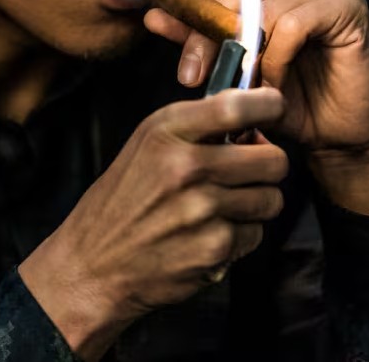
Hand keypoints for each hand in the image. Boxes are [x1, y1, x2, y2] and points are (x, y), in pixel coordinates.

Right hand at [20, 88, 287, 360]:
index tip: (275, 108)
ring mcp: (202, 210)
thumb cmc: (124, 198)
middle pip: (272, 159)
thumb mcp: (148, 142)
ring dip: (257, 204)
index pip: (236, 106)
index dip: (268, 104)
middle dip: (268, 165)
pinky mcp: (213, 249)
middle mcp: (186, 166)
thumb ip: (198, 126)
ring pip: (272, 199)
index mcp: (167, 131)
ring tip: (225, 205)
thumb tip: (254, 121)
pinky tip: (210, 234)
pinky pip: (255, 235)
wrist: (94, 264)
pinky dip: (240, 237)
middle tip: (250, 170)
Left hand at [146, 0, 368, 213]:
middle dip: (206, 36)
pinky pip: (294, 23)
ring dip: (248, 55)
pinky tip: (276, 84)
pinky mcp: (347, 2)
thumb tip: (153, 15)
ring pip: (263, 6)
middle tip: (191, 75)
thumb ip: (196, 38)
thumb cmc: (284, 96)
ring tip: (247, 88)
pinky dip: (277, 58)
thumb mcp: (230, 69)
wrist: (334, 131)